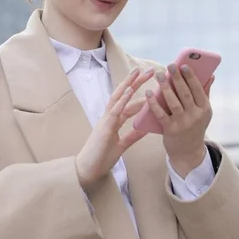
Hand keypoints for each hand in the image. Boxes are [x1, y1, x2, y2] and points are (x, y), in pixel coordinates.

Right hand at [75, 67, 154, 189]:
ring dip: (128, 85)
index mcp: (113, 120)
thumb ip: (133, 135)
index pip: (127, 101)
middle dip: (135, 81)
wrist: (89, 169)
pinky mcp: (105, 127)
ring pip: (117, 98)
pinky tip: (130, 91)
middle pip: (123, 94)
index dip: (138, 91)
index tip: (149, 81)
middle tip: (149, 70)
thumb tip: (146, 128)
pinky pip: (114, 111)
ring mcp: (106, 120)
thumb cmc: (102, 157)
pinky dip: (122, 100)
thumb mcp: (122, 145)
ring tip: (139, 73)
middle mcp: (109, 116)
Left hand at [145, 64, 214, 177]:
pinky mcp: (170, 130)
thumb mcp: (203, 112)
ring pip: (173, 102)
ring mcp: (183, 123)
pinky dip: (153, 103)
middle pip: (185, 93)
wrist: (188, 152)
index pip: (198, 89)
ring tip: (159, 75)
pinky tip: (148, 93)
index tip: (183, 65)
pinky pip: (161, 114)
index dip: (190, 77)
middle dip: (177, 78)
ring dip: (165, 87)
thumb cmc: (194, 126)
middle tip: (169, 65)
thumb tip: (211, 75)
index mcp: (205, 109)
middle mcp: (195, 116)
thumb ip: (205, 93)